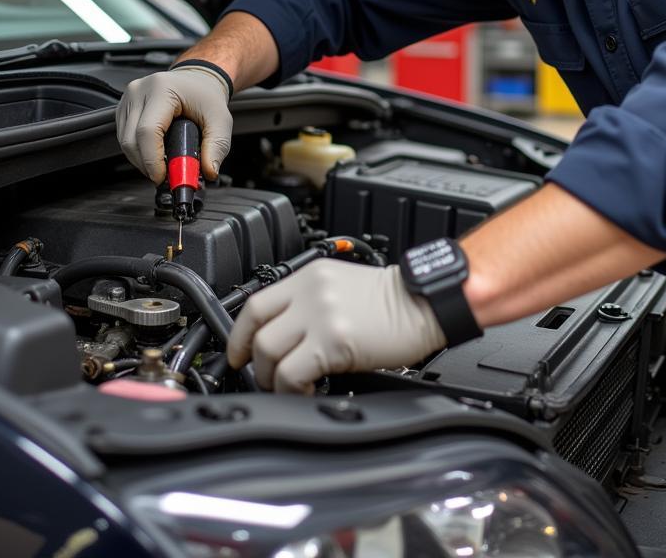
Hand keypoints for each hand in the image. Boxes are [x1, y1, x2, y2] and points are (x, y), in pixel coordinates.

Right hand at [116, 65, 231, 182]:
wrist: (198, 81)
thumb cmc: (206, 96)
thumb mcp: (220, 120)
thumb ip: (217, 147)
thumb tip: (208, 172)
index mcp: (162, 89)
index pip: (147, 131)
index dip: (153, 160)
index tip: (164, 176)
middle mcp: (139, 91)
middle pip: (131, 140)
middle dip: (147, 165)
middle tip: (166, 176)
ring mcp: (129, 98)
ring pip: (124, 142)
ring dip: (141, 160)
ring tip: (162, 166)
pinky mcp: (124, 108)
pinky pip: (123, 137)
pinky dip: (137, 152)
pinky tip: (154, 154)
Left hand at [226, 260, 445, 392]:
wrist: (426, 304)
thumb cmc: (393, 302)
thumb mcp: (342, 287)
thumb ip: (310, 302)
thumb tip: (284, 335)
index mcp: (310, 275)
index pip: (256, 304)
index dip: (240, 335)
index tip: (238, 354)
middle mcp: (311, 291)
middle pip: (257, 331)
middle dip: (255, 364)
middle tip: (269, 378)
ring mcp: (321, 314)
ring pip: (269, 352)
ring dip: (272, 379)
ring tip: (290, 386)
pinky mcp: (333, 340)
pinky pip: (293, 373)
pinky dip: (293, 389)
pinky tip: (308, 390)